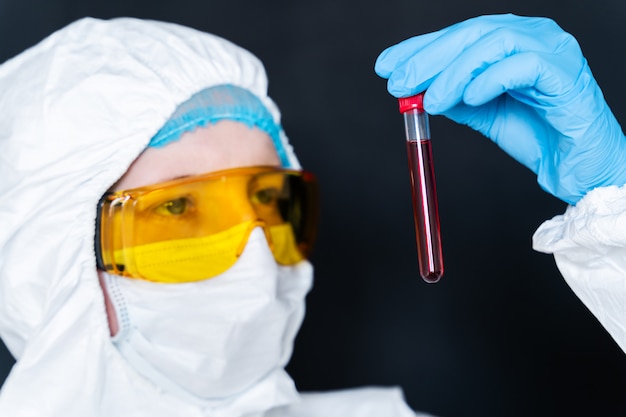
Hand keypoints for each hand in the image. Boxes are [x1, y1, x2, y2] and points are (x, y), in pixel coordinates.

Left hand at [375, 14, 625, 204]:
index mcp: (513, 42)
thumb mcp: (483, 113)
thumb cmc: (538, 136)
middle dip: (429, 57)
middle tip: (399, 82)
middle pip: (472, 32)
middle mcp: (534, 37)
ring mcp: (553, 51)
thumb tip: (415, 89)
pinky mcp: (567, 75)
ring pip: (494, 42)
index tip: (386, 66)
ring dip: (454, 71)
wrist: (579, 169)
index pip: (459, 35)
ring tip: (431, 101)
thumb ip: (454, 96)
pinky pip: (523, 65)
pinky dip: (488, 80)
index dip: (419, 47)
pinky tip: (466, 100)